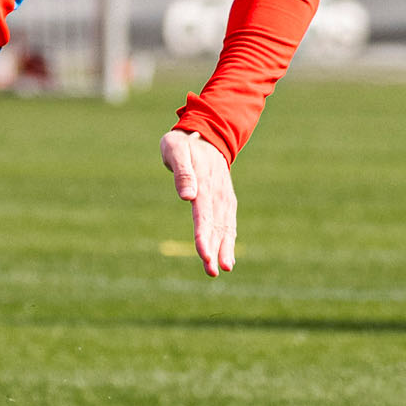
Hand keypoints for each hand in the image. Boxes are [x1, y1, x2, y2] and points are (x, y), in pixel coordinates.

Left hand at [160, 128, 239, 275]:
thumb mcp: (176, 150)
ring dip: (225, 249)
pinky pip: (228, 223)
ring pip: (225, 227)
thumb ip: (182, 172)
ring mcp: (224, 197)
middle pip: (217, 226)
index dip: (204, 235)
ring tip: (223, 269)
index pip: (204, 214)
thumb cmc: (183, 144)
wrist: (205, 134)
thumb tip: (187, 196)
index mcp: (204, 183)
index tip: (204, 255)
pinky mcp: (225, 201)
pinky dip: (229, 241)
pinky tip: (227, 258)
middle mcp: (218, 193)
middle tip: (212, 271)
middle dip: (214, 249)